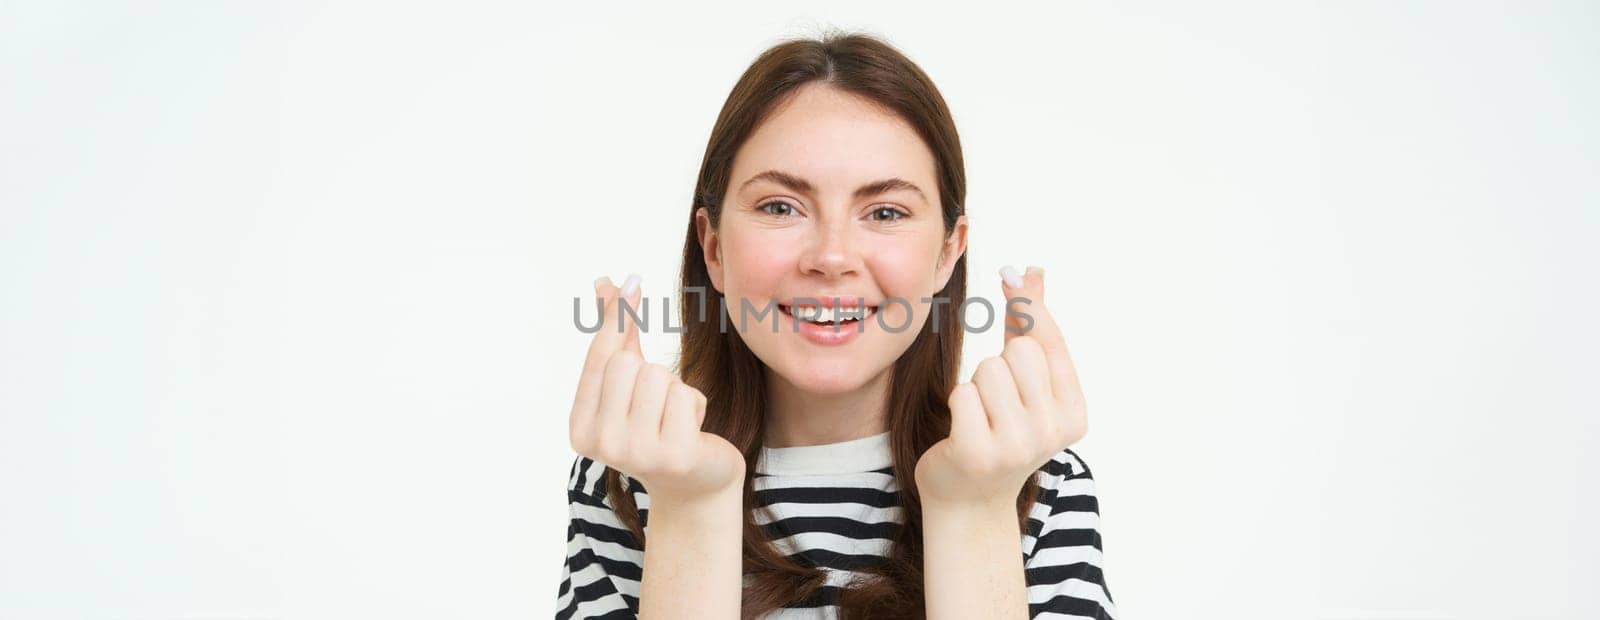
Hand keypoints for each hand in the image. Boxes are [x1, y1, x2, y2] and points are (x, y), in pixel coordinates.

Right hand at [568, 274, 744, 501]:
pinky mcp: (673, 456)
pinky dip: (695, 404)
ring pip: (659, 377)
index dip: (618, 317)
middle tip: (657, 404)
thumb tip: (605, 283)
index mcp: (580, 428)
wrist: (694, 483)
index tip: (633, 282)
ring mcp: (635, 454)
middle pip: (628, 363)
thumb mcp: (631, 382)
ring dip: (675, 390)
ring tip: (674, 418)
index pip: (599, 358)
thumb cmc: (658, 423)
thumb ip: (616, 335)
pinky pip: (686, 396)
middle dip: (651, 372)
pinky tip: (691, 430)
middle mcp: (601, 445)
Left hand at [915, 265, 1087, 506]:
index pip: (1050, 344)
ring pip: (989, 370)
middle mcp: (1053, 431)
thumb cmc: (998, 429)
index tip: (1014, 273)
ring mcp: (1018, 445)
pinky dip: (958, 403)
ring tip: (981, 417)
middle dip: (998, 363)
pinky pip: (962, 393)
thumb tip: (1033, 273)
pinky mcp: (979, 453)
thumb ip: (1030, 329)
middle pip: (1018, 352)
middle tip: (996, 399)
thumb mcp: (1025, 383)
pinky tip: (965, 430)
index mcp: (1074, 414)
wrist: (969, 499)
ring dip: (977, 386)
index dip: (1028, 306)